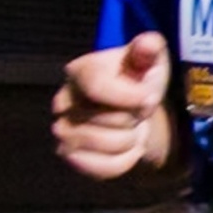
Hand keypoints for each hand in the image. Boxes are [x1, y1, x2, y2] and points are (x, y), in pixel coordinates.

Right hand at [53, 34, 174, 179]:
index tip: (149, 97)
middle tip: (135, 110)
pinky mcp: (69, 156)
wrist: (131, 112)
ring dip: (132, 139)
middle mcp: (63, 101)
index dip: (131, 96)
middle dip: (136, 117)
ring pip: (111, 144)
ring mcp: (62, 130)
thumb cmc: (139, 80)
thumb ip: (149, 49)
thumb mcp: (150, 60)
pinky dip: (125, 160)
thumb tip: (148, 44)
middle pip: (112, 119)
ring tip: (130, 127)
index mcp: (79, 71)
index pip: (98, 86)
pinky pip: (105, 167)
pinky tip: (126, 147)